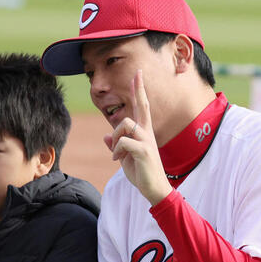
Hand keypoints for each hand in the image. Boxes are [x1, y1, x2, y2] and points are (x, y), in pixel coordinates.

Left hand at [103, 70, 172, 206]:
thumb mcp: (126, 158)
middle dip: (139, 89)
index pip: (142, 108)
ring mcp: (147, 141)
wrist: (153, 189)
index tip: (137, 75)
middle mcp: (147, 133)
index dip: (139, 91)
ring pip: (126, 124)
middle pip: (143, 106)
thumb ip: (117, 146)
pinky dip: (117, 150)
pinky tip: (117, 159)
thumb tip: (107, 136)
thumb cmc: (141, 173)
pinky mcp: (144, 151)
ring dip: (116, 137)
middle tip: (138, 72)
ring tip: (117, 153)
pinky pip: (124, 142)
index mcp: (143, 133)